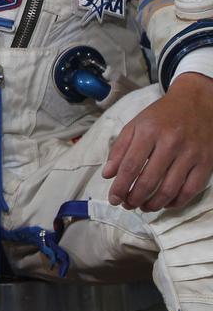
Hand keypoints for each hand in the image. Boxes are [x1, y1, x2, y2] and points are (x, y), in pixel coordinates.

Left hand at [103, 73, 212, 210]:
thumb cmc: (161, 116)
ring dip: (154, 204)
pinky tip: (165, 204)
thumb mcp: (135, 125)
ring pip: (170, 189)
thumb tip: (107, 175)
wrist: (196, 103)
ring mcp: (190, 154)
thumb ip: (119, 149)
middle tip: (128, 205)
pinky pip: (191, 190)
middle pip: (149, 180)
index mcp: (149, 132)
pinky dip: (176, 202)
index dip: (120, 187)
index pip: (130, 166)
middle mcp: (171, 143)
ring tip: (143, 207)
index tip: (113, 199)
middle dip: (135, 198)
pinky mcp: (206, 163)